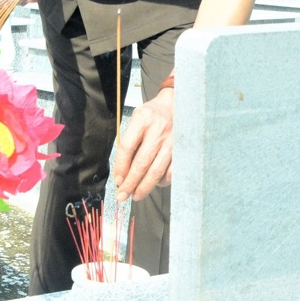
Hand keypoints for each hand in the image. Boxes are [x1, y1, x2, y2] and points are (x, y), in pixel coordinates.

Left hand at [113, 87, 172, 201]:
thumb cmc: (152, 114)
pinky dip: (162, 181)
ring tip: (135, 195)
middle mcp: (158, 130)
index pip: (127, 147)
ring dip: (144, 187)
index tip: (117, 180)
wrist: (176, 104)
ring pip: (156, 170)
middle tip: (122, 196)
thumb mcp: (137, 118)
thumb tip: (122, 170)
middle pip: (141, 162)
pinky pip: (171, 172)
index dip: (121, 166)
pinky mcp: (181, 150)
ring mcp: (171, 141)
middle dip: (131, 183)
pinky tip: (154, 184)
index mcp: (142, 120)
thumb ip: (130, 140)